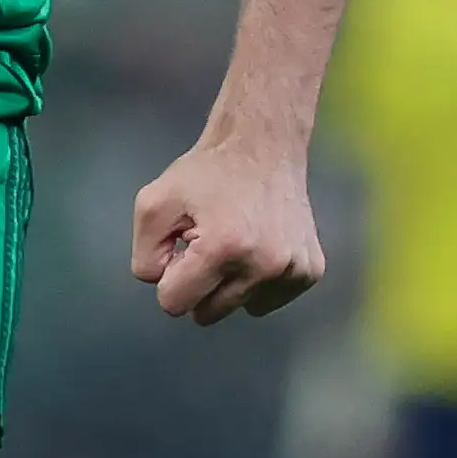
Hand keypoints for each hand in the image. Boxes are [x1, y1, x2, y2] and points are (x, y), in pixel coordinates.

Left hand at [130, 135, 326, 324]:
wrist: (264, 145)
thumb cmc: (205, 173)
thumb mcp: (153, 204)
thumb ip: (145, 255)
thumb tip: (164, 286)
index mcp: (223, 249)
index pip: (174, 304)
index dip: (169, 277)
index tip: (181, 248)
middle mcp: (265, 266)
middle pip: (208, 313)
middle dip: (199, 283)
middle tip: (207, 241)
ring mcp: (293, 271)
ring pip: (241, 308)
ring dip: (230, 283)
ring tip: (235, 240)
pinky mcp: (311, 271)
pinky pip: (268, 300)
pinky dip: (257, 281)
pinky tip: (258, 245)